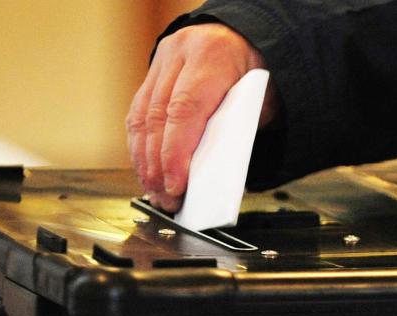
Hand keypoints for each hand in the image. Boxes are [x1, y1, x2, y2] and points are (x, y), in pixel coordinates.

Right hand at [126, 23, 277, 212]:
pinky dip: (140, 145)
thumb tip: (211, 177)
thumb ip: (235, 132)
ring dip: (144, 160)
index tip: (175, 186)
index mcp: (212, 57)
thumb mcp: (258, 102)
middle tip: (166, 198)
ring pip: (141, 116)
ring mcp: (162, 60)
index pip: (185, 110)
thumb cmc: (255, 74)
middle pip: (158, 117)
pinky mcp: (152, 72)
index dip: (175, 153)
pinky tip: (146, 169)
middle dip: (158, 165)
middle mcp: (180, 53)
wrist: (246, 37)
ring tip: (155, 191)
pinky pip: (138, 113)